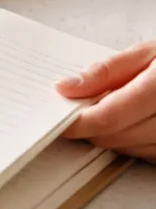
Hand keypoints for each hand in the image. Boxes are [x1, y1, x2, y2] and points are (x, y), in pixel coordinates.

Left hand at [57, 41, 155, 160]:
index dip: (79, 121)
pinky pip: (147, 155)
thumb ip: (106, 71)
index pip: (109, 117)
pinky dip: (132, 142)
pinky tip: (135, 123)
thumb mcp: (148, 53)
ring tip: (115, 109)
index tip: (61, 119)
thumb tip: (66, 88)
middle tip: (83, 109)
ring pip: (130, 149)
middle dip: (93, 127)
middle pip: (116, 137)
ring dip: (112, 136)